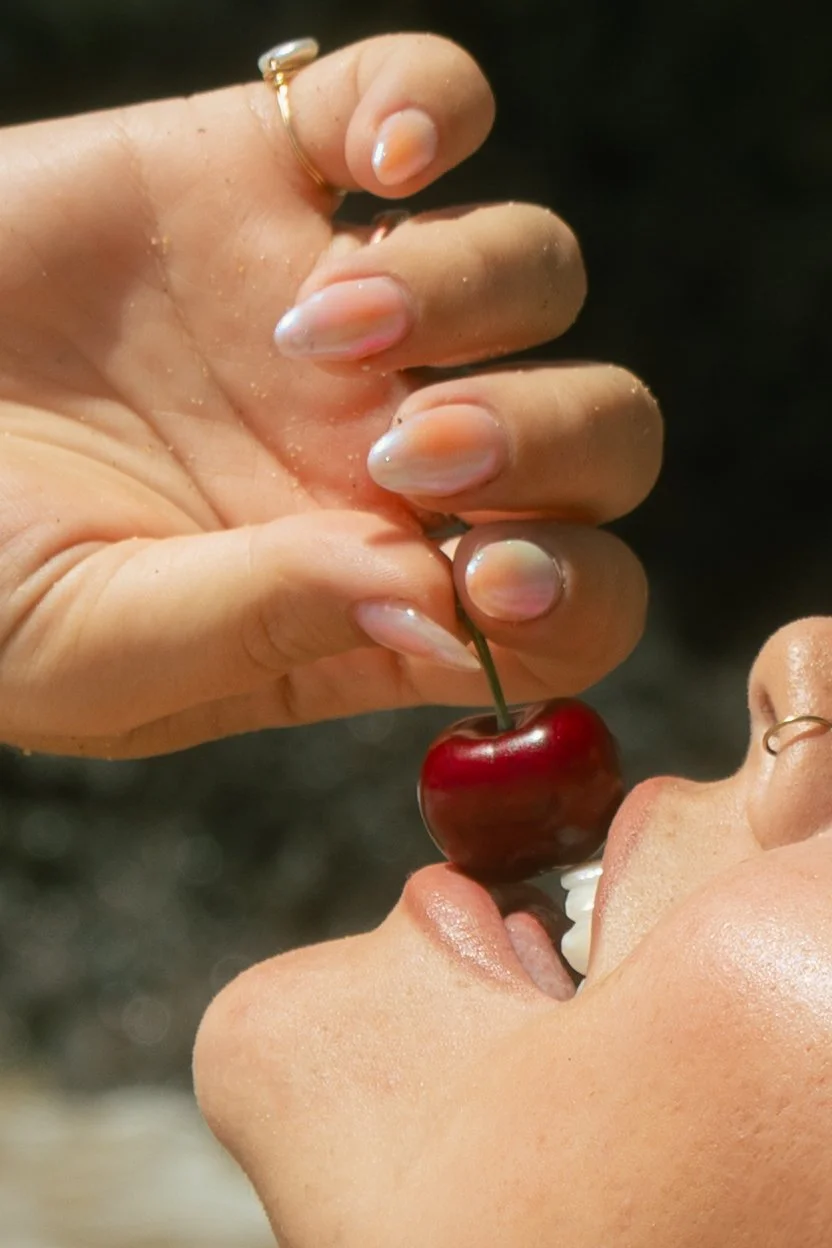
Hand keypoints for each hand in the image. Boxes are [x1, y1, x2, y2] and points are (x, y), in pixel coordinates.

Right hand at [0, 33, 660, 756]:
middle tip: (403, 452)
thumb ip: (262, 628)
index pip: (569, 611)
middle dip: (545, 441)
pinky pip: (427, 101)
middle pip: (599, 437)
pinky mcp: (271, 171)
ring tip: (308, 327)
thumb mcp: (86, 644)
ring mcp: (344, 312)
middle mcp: (382, 457)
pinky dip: (428, 108)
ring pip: (537, 270)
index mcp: (362, 595)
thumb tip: (437, 607)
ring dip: (469, 291)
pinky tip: (365, 165)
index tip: (491, 577)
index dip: (575, 596)